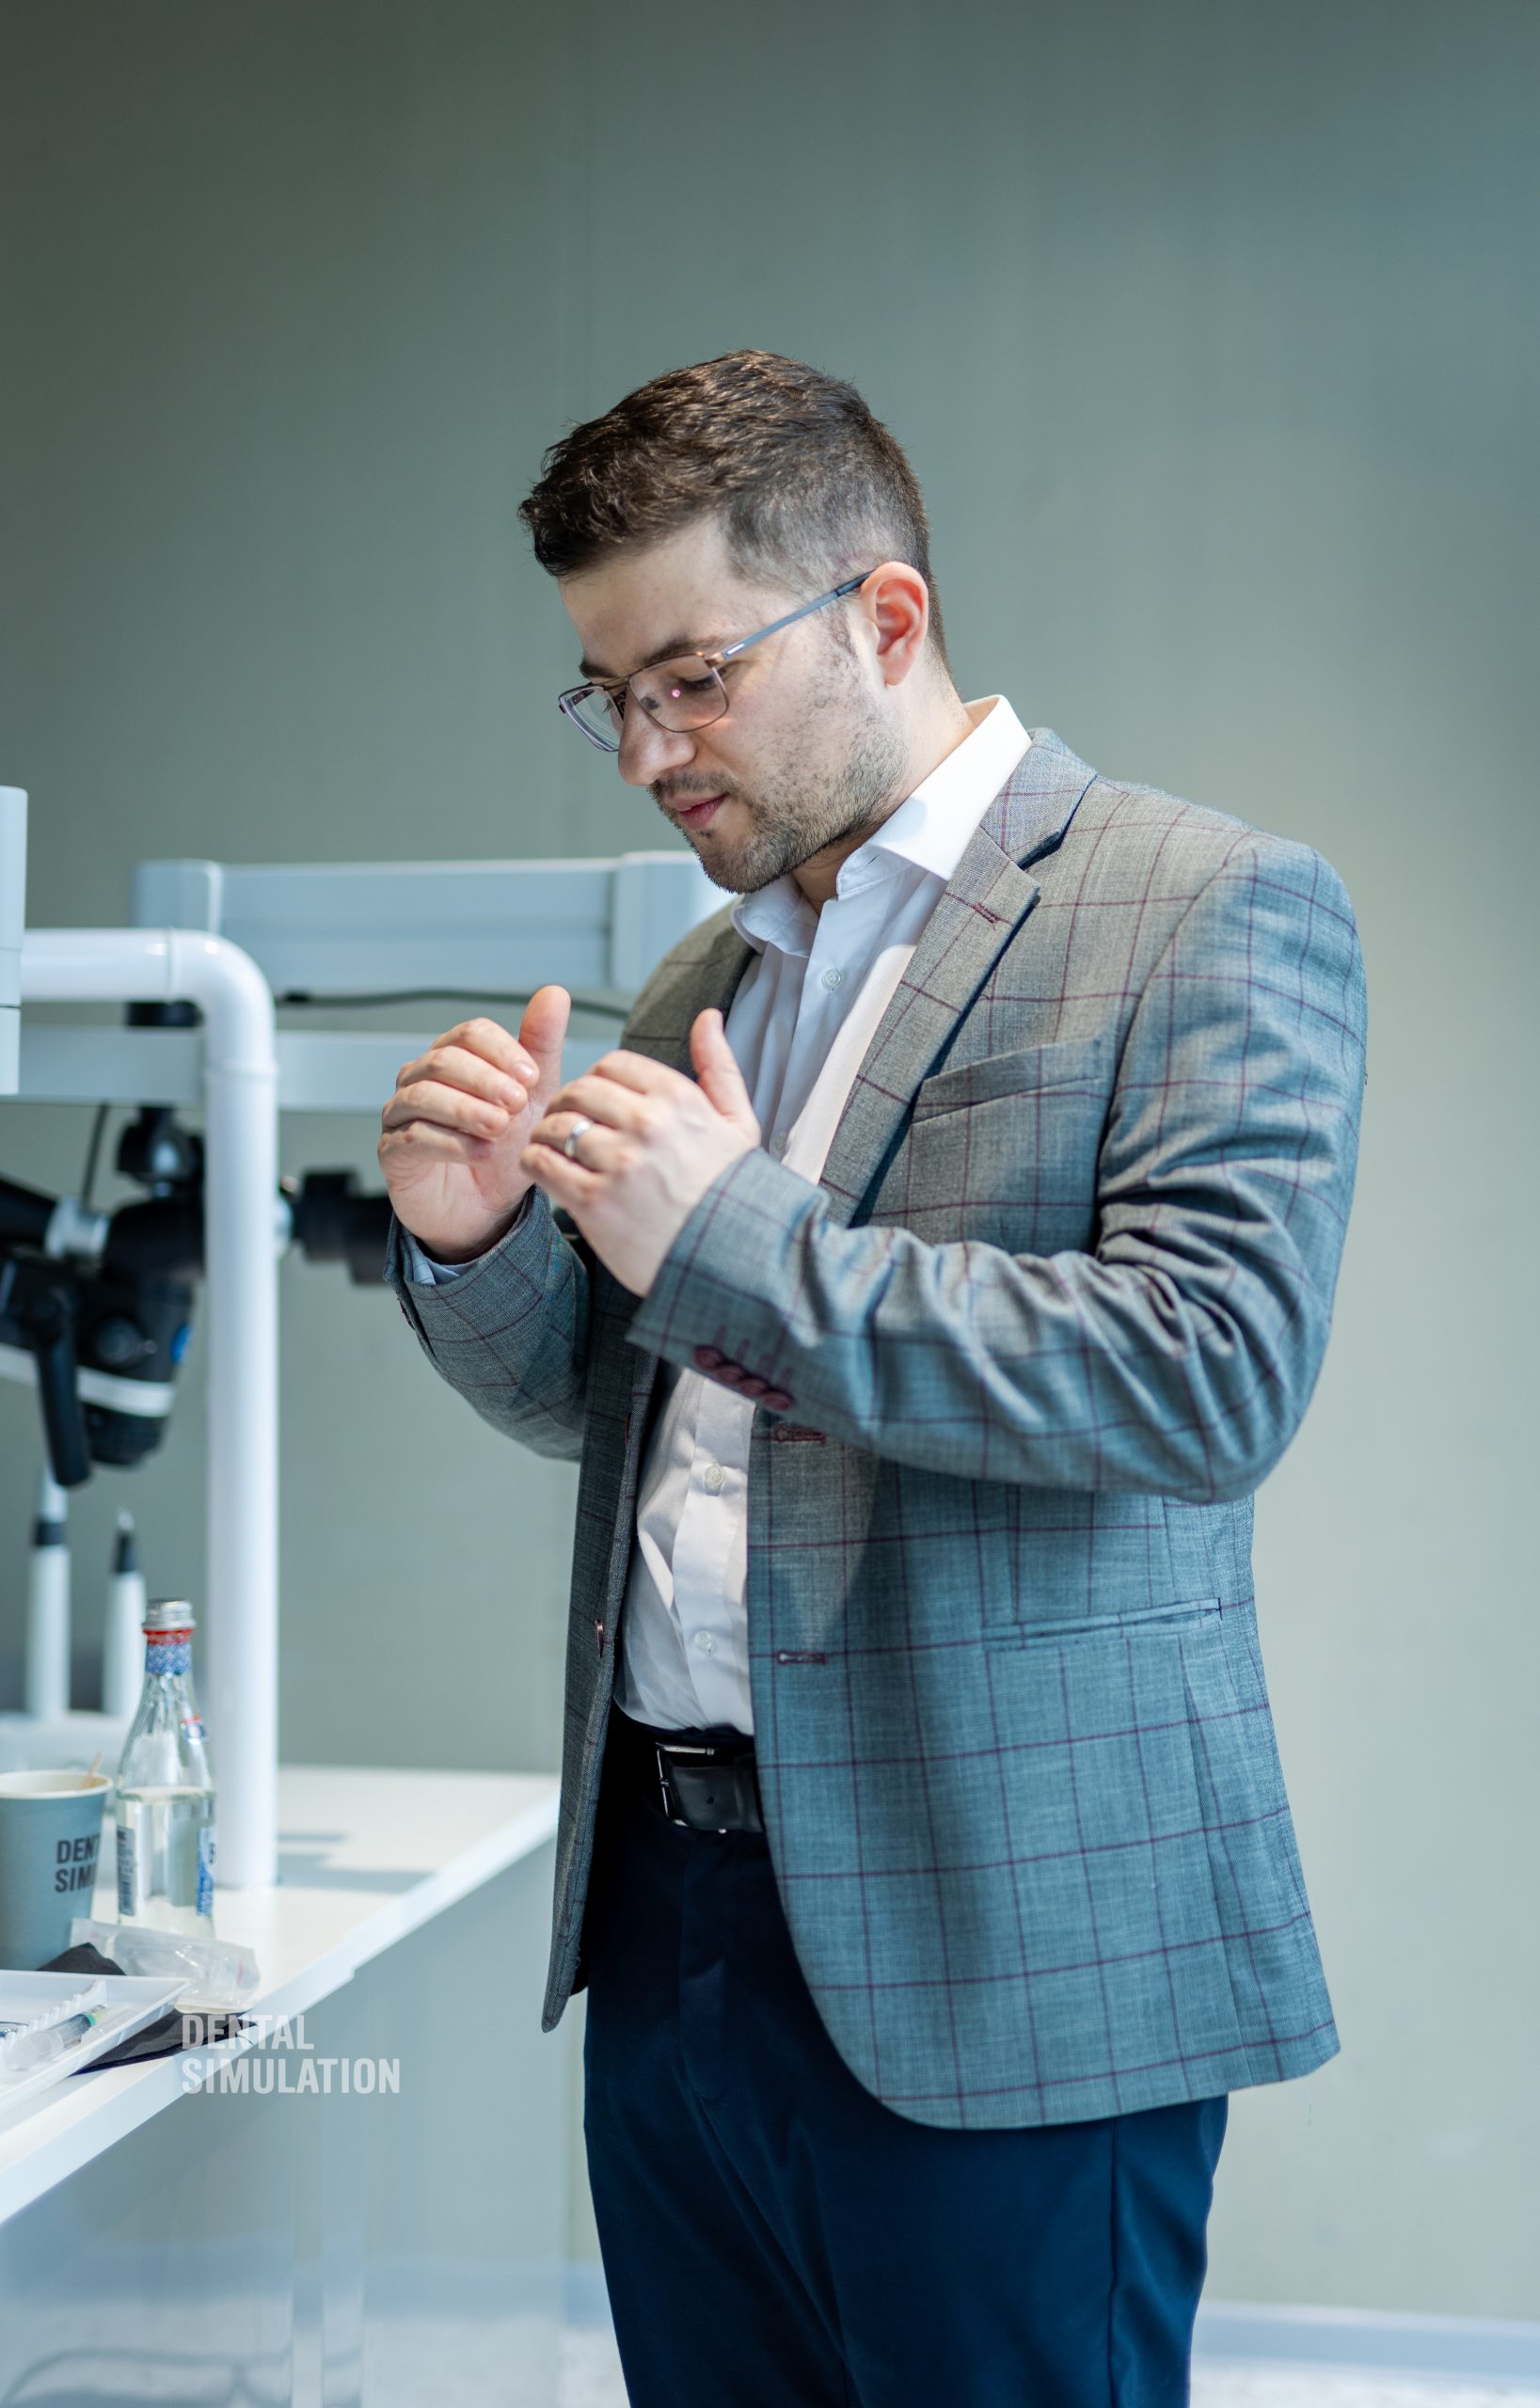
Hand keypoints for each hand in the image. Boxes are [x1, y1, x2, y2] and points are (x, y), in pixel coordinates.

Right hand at [379, 987, 571, 1260]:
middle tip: (518, 1103)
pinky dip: (452, 1143)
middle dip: (485, 1080)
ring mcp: (401, 1114)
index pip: (470, 1033)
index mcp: (453, 1058)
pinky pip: (413, 1137)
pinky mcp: (392, 1152)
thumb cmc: (502, 1149)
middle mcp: (419, 1079)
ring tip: (501, 1128)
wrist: (484, 1210)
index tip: (532, 1077)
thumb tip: (554, 993)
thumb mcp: (534, 1097)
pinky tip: (482, 1153)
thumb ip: (541, 1046)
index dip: (502, 1051)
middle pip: (444, 1060)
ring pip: (424, 1095)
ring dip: (467, 1109)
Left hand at [520, 1008, 760, 1294]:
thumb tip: (707, 1018)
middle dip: (566, 1105)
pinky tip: (547, 1172)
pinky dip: (535, 1163)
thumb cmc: (733, 1193)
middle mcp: (648, 1124)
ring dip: (546, 1134)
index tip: (597, 1103)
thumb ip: (718, 1066)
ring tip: (554, 1149)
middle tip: (566, 1124)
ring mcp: (619, 1163)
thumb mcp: (739, 1123)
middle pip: (579, 1090)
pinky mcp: (594, 1202)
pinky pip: (543, 1163)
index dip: (596, 1080)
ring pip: (555, 1125)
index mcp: (679, 1099)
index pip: (612, 1064)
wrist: (732, 1262)